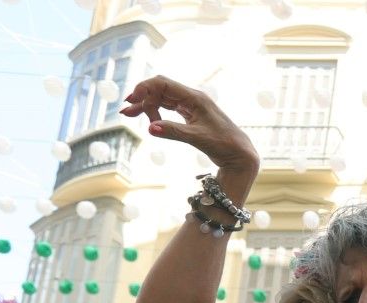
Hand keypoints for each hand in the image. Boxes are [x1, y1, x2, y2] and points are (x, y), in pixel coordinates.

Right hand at [120, 77, 256, 170]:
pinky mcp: (190, 115)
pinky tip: (146, 119)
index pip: (163, 84)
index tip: (131, 100)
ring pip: (163, 99)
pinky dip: (156, 112)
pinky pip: (168, 108)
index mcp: (195, 98)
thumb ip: (173, 132)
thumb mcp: (197, 139)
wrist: (240, 154)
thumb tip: (150, 128)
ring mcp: (191, 106)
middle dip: (142, 97)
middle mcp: (192, 98)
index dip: (144, 88)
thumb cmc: (224, 145)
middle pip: (160, 90)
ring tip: (128, 114)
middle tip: (126, 112)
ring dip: (146, 105)